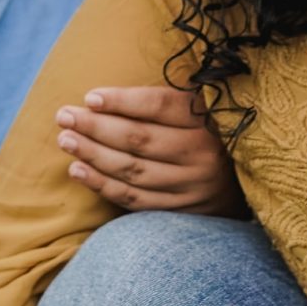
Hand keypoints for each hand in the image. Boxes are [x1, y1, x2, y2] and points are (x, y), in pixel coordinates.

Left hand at [56, 85, 243, 215]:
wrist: (242, 184)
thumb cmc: (208, 135)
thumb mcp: (201, 108)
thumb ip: (164, 101)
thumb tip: (103, 94)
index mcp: (207, 119)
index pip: (160, 105)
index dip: (122, 100)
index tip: (89, 96)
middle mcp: (202, 152)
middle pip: (139, 139)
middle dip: (95, 126)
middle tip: (64, 116)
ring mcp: (192, 185)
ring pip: (133, 170)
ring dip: (93, 155)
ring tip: (65, 140)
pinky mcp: (182, 211)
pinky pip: (134, 199)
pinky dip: (102, 185)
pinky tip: (77, 170)